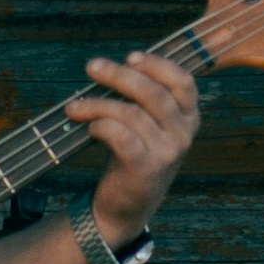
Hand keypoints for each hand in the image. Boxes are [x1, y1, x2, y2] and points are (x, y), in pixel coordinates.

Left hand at [67, 52, 200, 241]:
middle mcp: (183, 135)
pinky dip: (102, 126)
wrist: (127, 207)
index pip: (183, 82)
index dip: (157, 65)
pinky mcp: (146, 169)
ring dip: (97, 104)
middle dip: (119, 75)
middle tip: (91, 66)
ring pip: (132, 113)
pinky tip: (89, 128)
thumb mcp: (149, 126)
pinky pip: (122, 136)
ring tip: (74, 106)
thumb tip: (112, 66)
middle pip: (153, 93)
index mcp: (188, 118)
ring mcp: (167, 153)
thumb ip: (142, 98)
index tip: (130, 56)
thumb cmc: (134, 156)